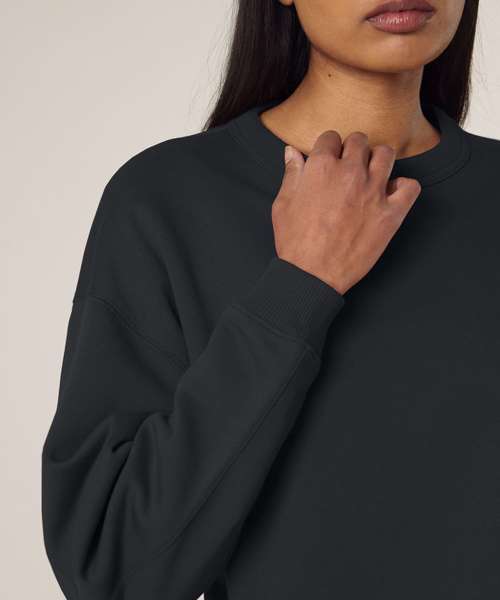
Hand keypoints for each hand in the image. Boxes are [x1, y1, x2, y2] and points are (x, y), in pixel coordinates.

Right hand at [272, 130, 421, 293]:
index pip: (331, 138)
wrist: (312, 275)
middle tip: (348, 168)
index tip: (329, 159)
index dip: (328, 148)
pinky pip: (410, 186)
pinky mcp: (391, 213)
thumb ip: (291, 174)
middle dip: (352, 151)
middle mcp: (350, 173)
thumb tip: (292, 152)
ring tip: (371, 175)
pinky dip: (403, 188)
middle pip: (360, 141)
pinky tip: (391, 195)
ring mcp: (373, 192)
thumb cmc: (295, 242)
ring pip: (386, 154)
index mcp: (322, 167)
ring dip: (378, 161)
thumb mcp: (283, 204)